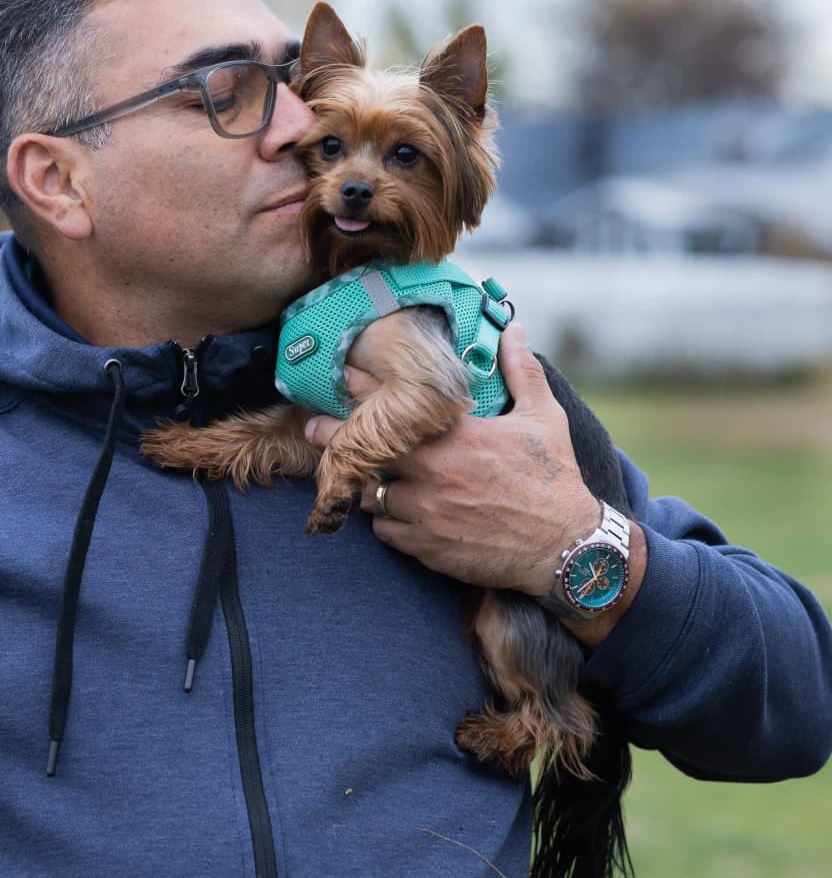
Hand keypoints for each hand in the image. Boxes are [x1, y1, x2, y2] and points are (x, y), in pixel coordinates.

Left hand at [305, 322, 600, 598]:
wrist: (565, 548)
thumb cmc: (555, 480)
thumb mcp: (544, 418)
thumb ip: (522, 371)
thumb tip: (515, 329)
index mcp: (456, 438)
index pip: (394, 408)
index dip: (362, 392)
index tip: (342, 381)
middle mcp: (434, 475)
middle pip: (365, 453)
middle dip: (335, 438)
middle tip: (313, 427)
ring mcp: (426, 514)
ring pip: (371, 496)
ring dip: (368, 484)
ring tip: (366, 474)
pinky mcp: (427, 548)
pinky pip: (385, 531)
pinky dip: (384, 520)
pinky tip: (392, 510)